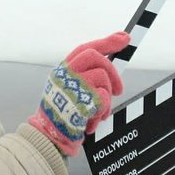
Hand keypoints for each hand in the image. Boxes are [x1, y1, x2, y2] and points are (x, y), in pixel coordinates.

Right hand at [28, 31, 129, 155]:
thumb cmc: (64, 116)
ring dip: (107, 98)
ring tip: (98, 113)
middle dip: (113, 72)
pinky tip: (93, 120)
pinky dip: (103, 110)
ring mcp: (72, 85)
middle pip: (97, 57)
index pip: (86, 49)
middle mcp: (65, 74)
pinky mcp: (80, 100)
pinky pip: (104, 97)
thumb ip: (86, 78)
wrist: (50, 137)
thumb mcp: (71, 92)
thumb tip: (110, 71)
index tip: (124, 38)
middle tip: (119, 90)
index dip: (107, 42)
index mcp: (63, 71)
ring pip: (102, 77)